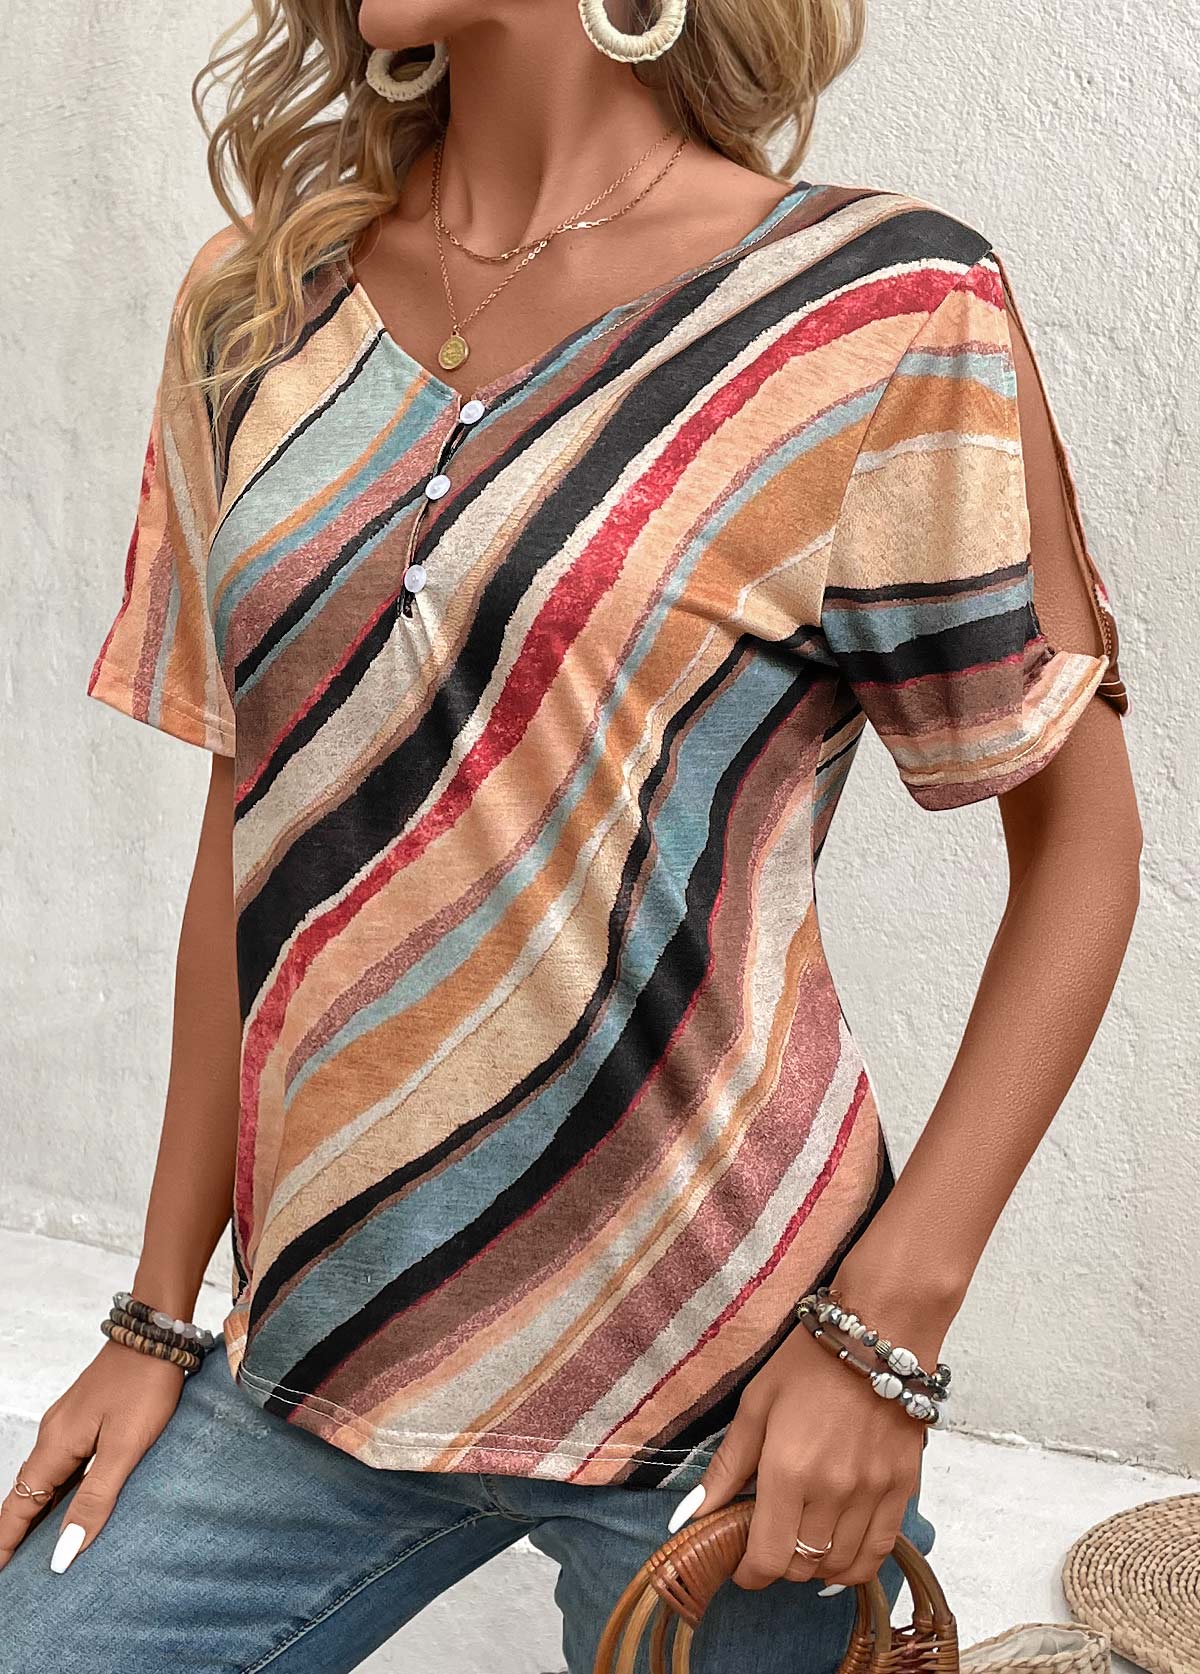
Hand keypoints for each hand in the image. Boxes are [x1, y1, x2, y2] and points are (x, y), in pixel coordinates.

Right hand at [0, 1340, 185, 1573]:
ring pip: (43, 1480)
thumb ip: (95, 1498)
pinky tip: (67, 1505)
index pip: (18, 1507)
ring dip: (35, 1515)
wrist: (158, 1334)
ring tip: (34, 1551)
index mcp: (56, 1446)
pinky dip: (56, 1492)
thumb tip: (63, 1553)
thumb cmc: (145, 1385)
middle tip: (12, 1571)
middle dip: (15, 1534)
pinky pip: (61, 1464)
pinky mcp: (85, 1417)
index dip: (5, 1543)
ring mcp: (68, 1424)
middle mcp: (53, 1435)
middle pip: (25, 1496)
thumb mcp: (126, 1447)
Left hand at [675, 1320, 926, 1591]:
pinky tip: (839, 1552)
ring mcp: (872, 1493)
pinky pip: (880, 1551)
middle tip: (769, 1543)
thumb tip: (691, 1516)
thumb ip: (726, 1467)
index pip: (768, 1558)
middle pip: (803, 1567)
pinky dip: (856, 1564)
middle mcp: (833, 1491)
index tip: (741, 1566)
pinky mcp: (902, 1488)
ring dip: (816, 1567)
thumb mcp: (755, 1406)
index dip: (750, 1574)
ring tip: (802, 1544)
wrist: (877, 1334)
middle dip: (779, 1565)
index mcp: (788, 1471)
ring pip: (840, 1566)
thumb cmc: (808, 1362)